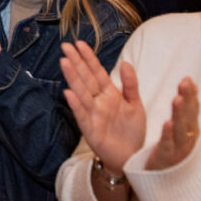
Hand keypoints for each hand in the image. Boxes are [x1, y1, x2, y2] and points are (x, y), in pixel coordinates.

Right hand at [60, 41, 145, 175]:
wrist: (132, 157)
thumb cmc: (132, 131)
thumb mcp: (135, 104)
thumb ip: (130, 84)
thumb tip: (126, 62)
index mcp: (109, 93)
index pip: (97, 72)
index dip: (89, 58)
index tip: (80, 43)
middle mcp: (98, 101)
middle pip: (85, 79)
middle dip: (76, 62)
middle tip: (65, 46)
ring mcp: (92, 115)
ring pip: (81, 93)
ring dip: (73, 78)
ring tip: (64, 63)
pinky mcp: (90, 130)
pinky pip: (82, 115)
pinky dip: (75, 105)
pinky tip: (68, 93)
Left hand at [145, 77, 198, 170]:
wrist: (165, 184)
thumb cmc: (173, 151)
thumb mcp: (180, 128)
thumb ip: (185, 109)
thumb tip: (190, 84)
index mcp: (190, 130)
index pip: (192, 110)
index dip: (191, 95)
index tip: (188, 79)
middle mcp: (188, 139)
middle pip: (189, 117)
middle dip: (187, 99)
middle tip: (185, 82)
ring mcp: (179, 150)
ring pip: (181, 130)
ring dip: (180, 114)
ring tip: (177, 98)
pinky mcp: (166, 159)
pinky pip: (168, 146)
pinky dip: (168, 135)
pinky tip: (167, 123)